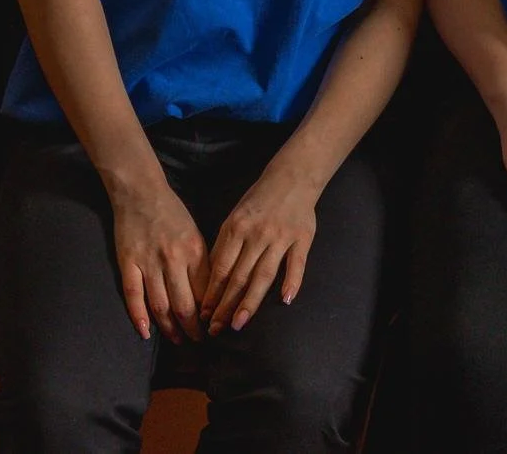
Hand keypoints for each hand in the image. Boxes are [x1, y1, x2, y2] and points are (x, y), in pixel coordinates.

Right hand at [109, 176, 206, 342]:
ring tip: (178, 340)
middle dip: (193, 328)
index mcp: (194, 251)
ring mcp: (149, 262)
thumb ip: (201, 262)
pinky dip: (139, 316)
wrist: (140, 191)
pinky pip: (134, 295)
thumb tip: (210, 294)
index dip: (211, 314)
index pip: (206, 292)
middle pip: (185, 304)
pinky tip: (145, 332)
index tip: (215, 327)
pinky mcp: (128, 262)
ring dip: (170, 327)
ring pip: (161, 305)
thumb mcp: (195, 233)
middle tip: (198, 341)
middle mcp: (174, 259)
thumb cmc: (171, 212)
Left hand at [196, 160, 319, 335]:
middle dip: (225, 305)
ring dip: (250, 302)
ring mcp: (280, 237)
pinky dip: (292, 282)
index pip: (221, 267)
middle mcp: (257, 234)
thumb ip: (226, 245)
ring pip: (263, 275)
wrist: (292, 176)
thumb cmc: (259, 199)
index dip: (212, 293)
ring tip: (238, 323)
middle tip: (216, 329)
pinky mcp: (302, 238)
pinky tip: (285, 300)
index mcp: (237, 228)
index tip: (204, 314)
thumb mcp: (236, 217)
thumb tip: (212, 278)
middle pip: (239, 276)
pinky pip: (296, 264)